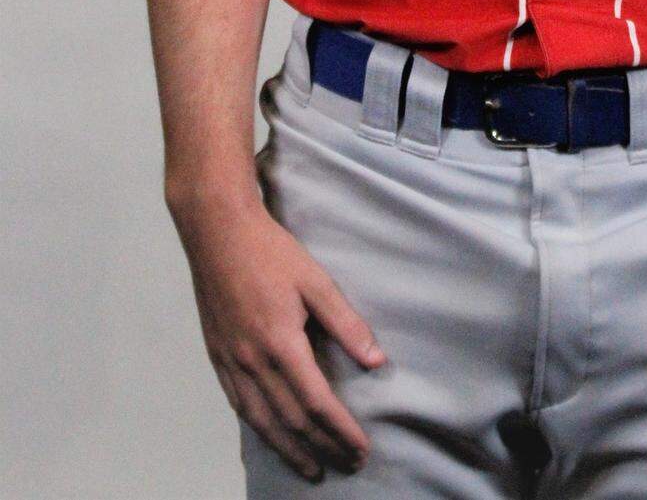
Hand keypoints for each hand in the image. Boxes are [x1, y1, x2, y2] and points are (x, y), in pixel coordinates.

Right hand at [173, 196, 386, 482]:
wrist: (218, 232)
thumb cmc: (270, 252)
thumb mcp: (316, 281)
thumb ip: (346, 323)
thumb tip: (376, 360)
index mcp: (280, 343)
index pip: (316, 403)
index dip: (340, 431)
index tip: (361, 449)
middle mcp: (252, 361)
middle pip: (290, 421)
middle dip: (321, 448)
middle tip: (346, 466)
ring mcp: (230, 362)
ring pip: (261, 421)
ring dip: (289, 450)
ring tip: (311, 469)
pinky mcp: (217, 356)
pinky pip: (239, 405)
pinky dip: (259, 429)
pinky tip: (271, 437)